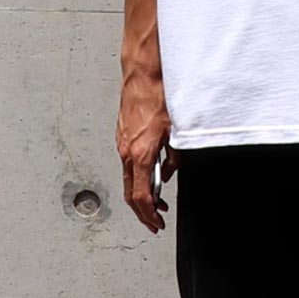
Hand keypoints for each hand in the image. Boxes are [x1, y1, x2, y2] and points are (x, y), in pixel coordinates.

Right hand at [115, 77, 179, 234]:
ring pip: (129, 179)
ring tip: (157, 201)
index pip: (141, 196)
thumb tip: (170, 171)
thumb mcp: (176, 131)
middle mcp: (127, 152)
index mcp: (140, 154)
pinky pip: (129, 164)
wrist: (143, 74)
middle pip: (131, 193)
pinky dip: (138, 176)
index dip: (149, 214)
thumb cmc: (159, 96)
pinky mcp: (122, 136)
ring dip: (141, 194)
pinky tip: (151, 175)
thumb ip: (174, 156)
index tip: (157, 223)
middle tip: (155, 221)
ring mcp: (122, 144)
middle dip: (143, 211)